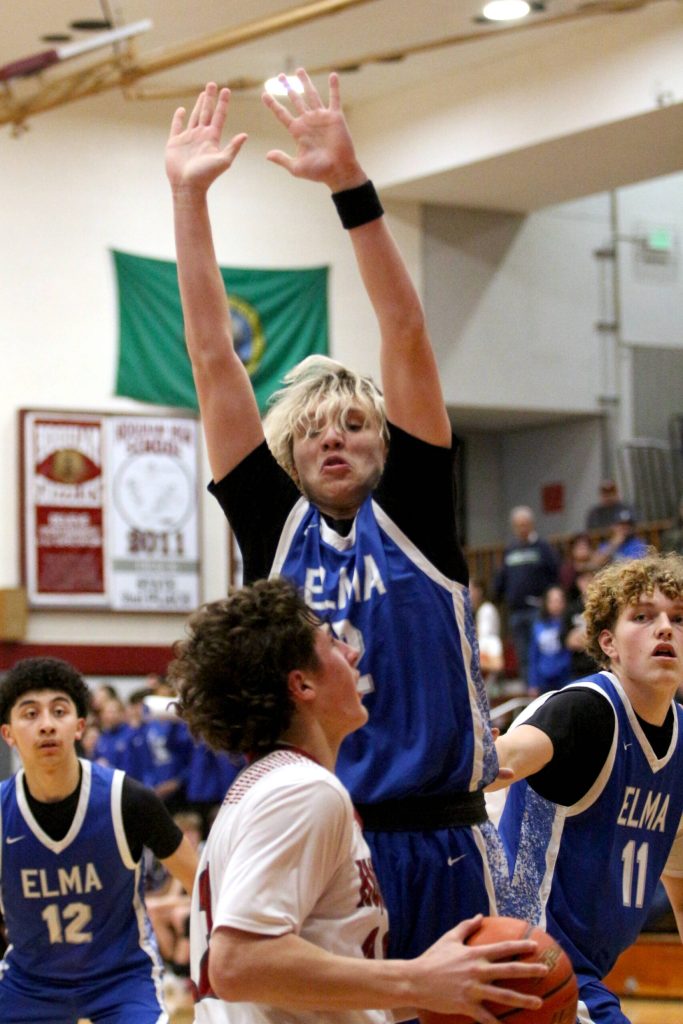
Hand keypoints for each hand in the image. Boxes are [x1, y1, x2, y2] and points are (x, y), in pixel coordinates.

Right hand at [165, 83, 246, 194]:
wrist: (188, 187)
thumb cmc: (206, 176)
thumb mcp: (223, 161)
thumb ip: (233, 148)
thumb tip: (246, 135)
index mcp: (212, 138)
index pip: (219, 116)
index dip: (223, 103)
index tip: (227, 90)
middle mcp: (201, 136)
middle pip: (207, 112)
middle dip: (210, 98)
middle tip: (213, 84)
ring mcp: (188, 138)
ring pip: (195, 116)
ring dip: (198, 104)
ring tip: (203, 93)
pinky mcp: (175, 142)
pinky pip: (176, 126)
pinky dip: (179, 118)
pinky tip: (182, 110)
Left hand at [262, 69, 364, 191]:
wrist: (338, 171)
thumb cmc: (318, 172)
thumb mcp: (297, 167)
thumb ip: (282, 159)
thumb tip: (267, 155)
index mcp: (297, 131)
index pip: (282, 114)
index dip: (273, 104)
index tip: (264, 94)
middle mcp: (308, 121)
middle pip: (295, 100)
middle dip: (287, 88)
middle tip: (280, 77)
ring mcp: (321, 118)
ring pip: (311, 95)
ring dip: (305, 82)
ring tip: (299, 70)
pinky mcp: (335, 117)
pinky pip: (334, 99)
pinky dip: (334, 87)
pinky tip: (333, 75)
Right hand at [413, 916, 545, 1023]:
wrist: (415, 980)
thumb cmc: (432, 958)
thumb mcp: (449, 938)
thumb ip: (466, 927)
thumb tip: (480, 915)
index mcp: (475, 953)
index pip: (503, 948)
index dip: (520, 946)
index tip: (536, 946)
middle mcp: (478, 970)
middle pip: (509, 970)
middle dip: (529, 970)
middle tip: (545, 970)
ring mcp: (474, 989)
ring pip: (504, 995)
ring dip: (523, 999)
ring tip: (539, 1003)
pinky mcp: (467, 1006)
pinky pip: (487, 1018)